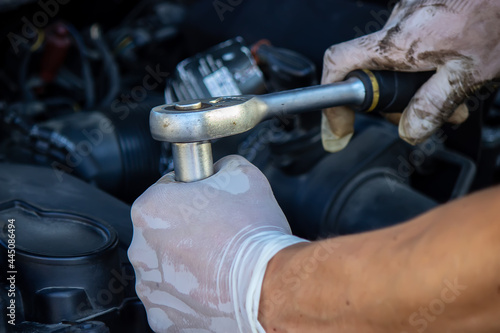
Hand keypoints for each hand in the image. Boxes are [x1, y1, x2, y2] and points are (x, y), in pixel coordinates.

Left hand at [128, 155, 305, 331]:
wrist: (269, 283)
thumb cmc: (253, 233)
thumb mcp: (242, 173)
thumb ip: (220, 165)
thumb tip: (218, 168)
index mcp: (151, 208)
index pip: (166, 190)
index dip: (190, 193)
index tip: (206, 203)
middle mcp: (141, 249)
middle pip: (162, 232)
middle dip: (185, 230)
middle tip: (217, 233)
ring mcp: (150, 287)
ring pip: (165, 268)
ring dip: (185, 265)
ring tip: (218, 262)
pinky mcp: (163, 317)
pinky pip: (172, 300)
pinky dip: (188, 296)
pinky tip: (212, 287)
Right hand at [321, 0, 499, 151]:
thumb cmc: (496, 16)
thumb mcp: (466, 74)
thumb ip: (432, 105)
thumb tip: (409, 129)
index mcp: (396, 42)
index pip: (338, 65)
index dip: (332, 101)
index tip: (341, 123)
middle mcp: (395, 25)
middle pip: (371, 74)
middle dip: (394, 103)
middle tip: (420, 115)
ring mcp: (408, 16)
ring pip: (395, 64)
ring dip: (416, 87)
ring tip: (452, 95)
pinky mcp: (423, 13)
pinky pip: (411, 48)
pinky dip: (425, 67)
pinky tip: (452, 72)